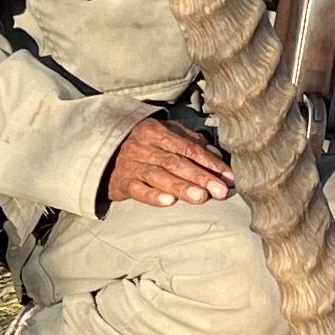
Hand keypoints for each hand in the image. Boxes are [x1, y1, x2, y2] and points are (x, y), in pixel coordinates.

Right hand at [103, 116, 233, 210]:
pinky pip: (137, 190)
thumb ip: (189, 141)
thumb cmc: (145, 144)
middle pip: (176, 162)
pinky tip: (169, 202)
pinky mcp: (121, 183)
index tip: (228, 177)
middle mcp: (143, 146)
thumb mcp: (165, 134)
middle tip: (219, 191)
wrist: (105, 153)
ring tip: (201, 197)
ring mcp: (131, 165)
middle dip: (200, 177)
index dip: (210, 162)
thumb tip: (215, 155)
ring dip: (181, 187)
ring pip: (159, 176)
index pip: (188, 148)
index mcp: (156, 131)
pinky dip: (153, 196)